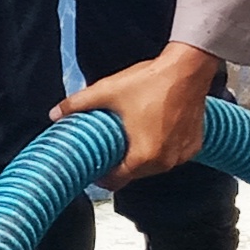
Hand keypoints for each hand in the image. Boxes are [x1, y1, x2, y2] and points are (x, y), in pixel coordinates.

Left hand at [58, 43, 220, 187]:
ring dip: (142, 156)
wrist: (187, 68)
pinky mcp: (193, 146)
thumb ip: (79, 104)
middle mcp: (166, 161)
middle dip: (122, 163)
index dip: (102, 175)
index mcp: (144, 156)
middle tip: (112, 145)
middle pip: (135, 174)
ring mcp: (182, 155)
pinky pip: (172, 155)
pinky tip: (154, 130)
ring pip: (154, 166)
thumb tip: (56, 113)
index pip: (116, 181)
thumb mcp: (108, 91)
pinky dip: (162, 148)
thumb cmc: (153, 81)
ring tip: (132, 135)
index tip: (96, 166)